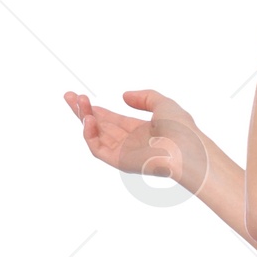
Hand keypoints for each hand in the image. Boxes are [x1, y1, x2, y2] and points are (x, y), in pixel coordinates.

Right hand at [63, 88, 208, 190]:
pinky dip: (89, 134)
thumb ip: (144, 97)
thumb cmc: (182, 129)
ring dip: (84, 117)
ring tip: (78, 101)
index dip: (97, 109)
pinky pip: (97, 148)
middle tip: (69, 95)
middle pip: (100, 126)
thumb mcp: (164, 104)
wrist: (187, 149)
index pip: (112, 120)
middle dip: (83, 111)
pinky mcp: (119, 161)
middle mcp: (130, 143)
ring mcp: (123, 152)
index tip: (82, 97)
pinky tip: (88, 119)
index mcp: (140, 131)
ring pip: (95, 135)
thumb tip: (124, 96)